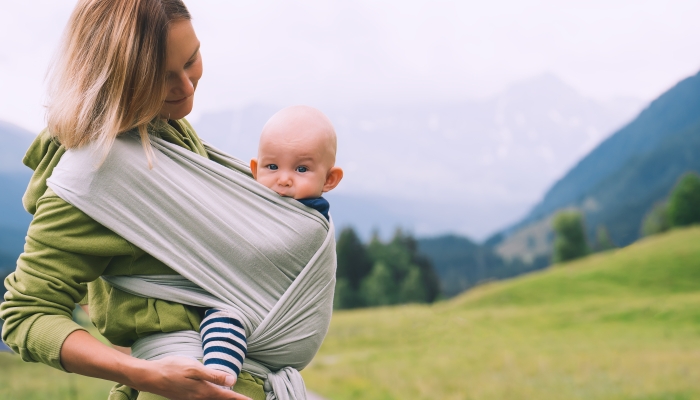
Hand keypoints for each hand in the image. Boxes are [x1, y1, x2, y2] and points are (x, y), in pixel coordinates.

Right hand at [132, 356, 252, 399]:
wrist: (150, 376)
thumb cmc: (172, 368)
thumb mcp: (195, 368)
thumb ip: (214, 375)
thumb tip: (232, 381)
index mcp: (205, 391)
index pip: (228, 397)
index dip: (240, 399)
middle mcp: (199, 398)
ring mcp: (192, 399)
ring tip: (233, 398)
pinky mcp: (186, 397)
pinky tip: (214, 396)